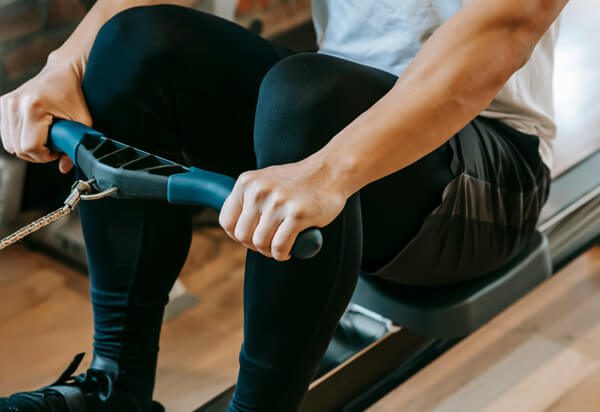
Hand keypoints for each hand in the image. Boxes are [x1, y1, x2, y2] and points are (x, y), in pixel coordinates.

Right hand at [0, 55, 90, 173]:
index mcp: (33, 107)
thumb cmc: (74, 94)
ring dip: (27, 147)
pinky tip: (34, 132)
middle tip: (52, 146)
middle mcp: (15, 104)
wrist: (63, 73)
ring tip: (44, 138)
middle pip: (17, 148)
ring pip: (9, 143)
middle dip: (37, 153)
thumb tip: (65, 167)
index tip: (56, 152)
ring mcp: (6, 103)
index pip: (29, 147)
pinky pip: (6, 134)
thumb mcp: (82, 122)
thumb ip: (75, 146)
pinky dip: (19, 138)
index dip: (44, 156)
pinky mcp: (2, 104)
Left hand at [219, 158, 348, 260]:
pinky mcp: (297, 214)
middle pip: (242, 236)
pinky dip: (282, 254)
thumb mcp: (265, 180)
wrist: (330, 172)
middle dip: (254, 246)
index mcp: (247, 182)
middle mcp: (259, 191)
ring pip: (260, 243)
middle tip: (268, 244)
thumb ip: (249, 198)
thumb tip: (234, 227)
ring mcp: (278, 202)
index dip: (236, 235)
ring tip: (278, 248)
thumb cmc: (298, 181)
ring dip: (269, 252)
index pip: (227, 221)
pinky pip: (279, 247)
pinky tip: (289, 251)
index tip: (250, 237)